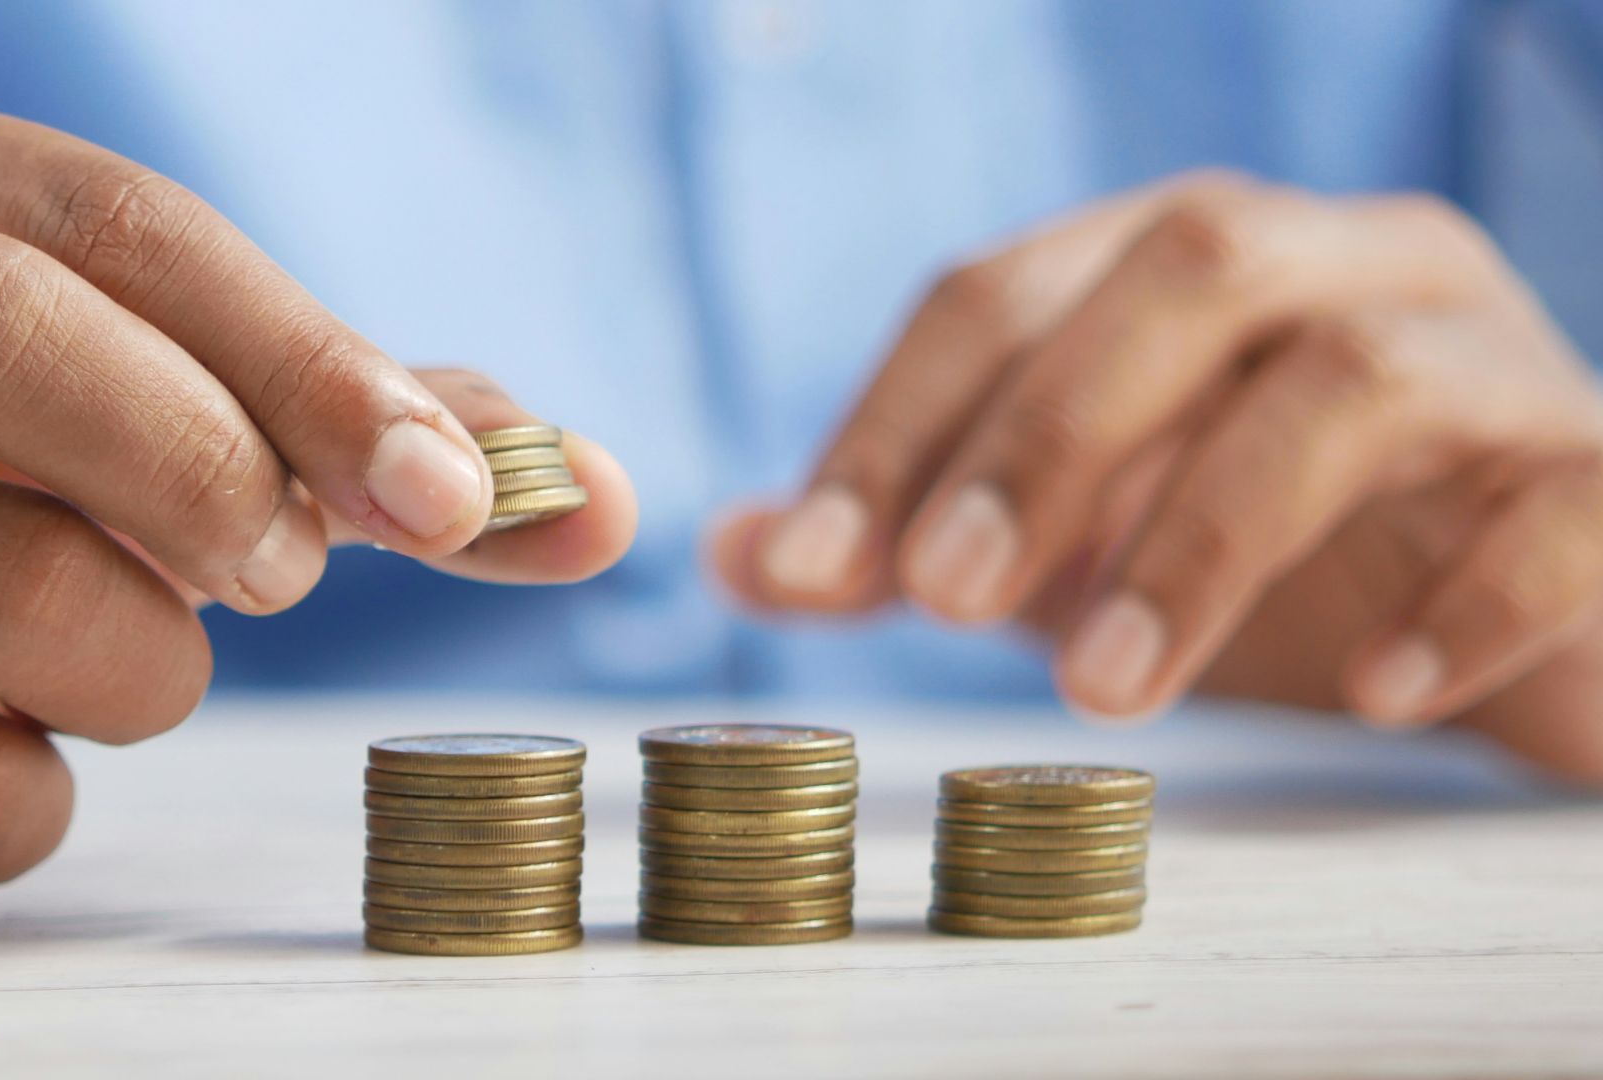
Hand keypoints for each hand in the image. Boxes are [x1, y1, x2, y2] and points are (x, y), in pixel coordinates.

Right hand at [0, 81, 635, 922]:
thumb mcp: (110, 380)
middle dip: (213, 467)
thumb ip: (339, 416)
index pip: (116, 227)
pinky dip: (41, 794)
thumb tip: (589, 494)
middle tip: (280, 566)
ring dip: (152, 664)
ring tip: (109, 649)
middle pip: (1, 334)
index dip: (314, 363)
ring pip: (11, 593)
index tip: (453, 494)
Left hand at [713, 172, 1602, 781]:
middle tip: (943, 601)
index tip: (809, 567)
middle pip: (1187, 269)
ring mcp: (1492, 360)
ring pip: (1355, 379)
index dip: (895, 421)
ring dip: (1205, 535)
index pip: (1007, 289)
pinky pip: (1556, 504)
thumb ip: (920, 540)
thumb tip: (735, 554)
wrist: (1529, 623)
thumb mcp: (1077, 553)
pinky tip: (1371, 694)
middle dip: (1045, 435)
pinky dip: (1459, 599)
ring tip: (1106, 692)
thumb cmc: (1285, 571)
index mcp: (1191, 268)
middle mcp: (1344, 269)